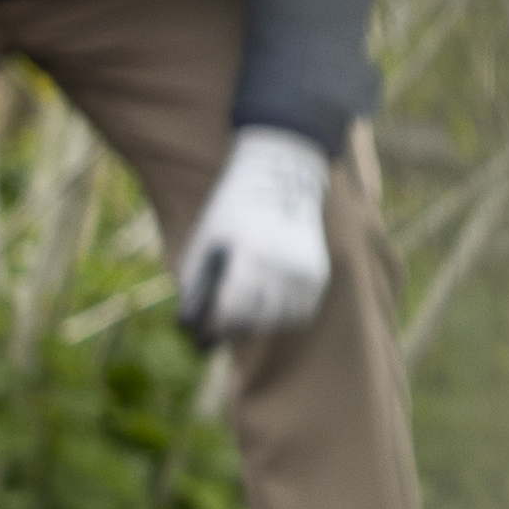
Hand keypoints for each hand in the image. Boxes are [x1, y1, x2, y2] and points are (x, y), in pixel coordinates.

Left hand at [175, 130, 331, 343]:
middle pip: (256, 321)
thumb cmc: (231, 212)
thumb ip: (194, 281)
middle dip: (234, 327)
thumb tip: (189, 324)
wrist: (281, 178)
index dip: (215, 325)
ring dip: (259, 323)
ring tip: (245, 310)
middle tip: (222, 323)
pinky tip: (268, 303)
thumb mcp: (205, 239)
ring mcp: (304, 270)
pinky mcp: (319, 273)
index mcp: (249, 255)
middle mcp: (282, 265)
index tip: (204, 330)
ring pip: (280, 321)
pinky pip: (301, 312)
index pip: (231, 309)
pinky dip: (283, 316)